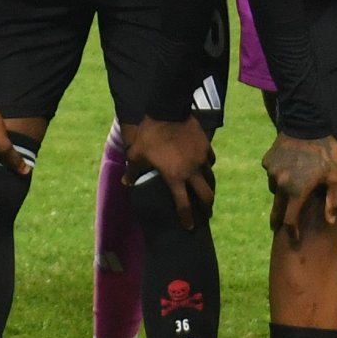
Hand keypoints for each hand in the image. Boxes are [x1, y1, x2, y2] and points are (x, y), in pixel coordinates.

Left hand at [123, 115, 214, 229]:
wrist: (168, 111)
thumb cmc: (150, 135)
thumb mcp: (136, 154)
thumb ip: (133, 171)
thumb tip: (126, 183)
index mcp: (175, 178)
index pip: (183, 205)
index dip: (187, 218)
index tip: (190, 226)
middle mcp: (191, 172)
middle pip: (206, 195)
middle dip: (207, 207)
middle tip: (206, 213)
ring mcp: (201, 158)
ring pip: (210, 177)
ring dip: (209, 185)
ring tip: (208, 190)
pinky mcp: (206, 146)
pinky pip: (210, 159)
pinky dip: (208, 165)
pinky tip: (206, 165)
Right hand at [262, 133, 336, 246]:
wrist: (308, 123)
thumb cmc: (326, 152)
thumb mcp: (336, 177)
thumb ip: (332, 201)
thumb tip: (329, 221)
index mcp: (297, 191)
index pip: (290, 219)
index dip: (291, 230)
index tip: (292, 237)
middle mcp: (281, 185)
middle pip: (277, 209)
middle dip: (277, 220)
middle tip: (276, 227)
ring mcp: (272, 172)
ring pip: (274, 189)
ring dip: (281, 192)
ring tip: (291, 188)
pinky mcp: (267, 160)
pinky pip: (271, 173)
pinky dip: (278, 175)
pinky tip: (287, 168)